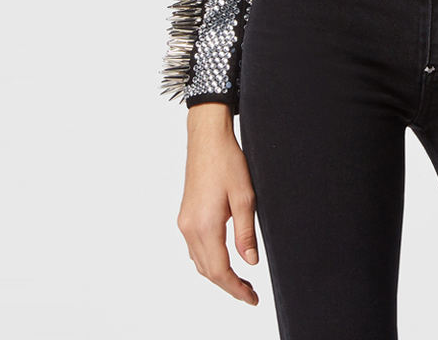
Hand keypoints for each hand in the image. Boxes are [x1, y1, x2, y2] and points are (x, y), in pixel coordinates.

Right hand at [177, 102, 259, 304]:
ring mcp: (184, 222)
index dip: (236, 289)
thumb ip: (246, 233)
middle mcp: (189, 228)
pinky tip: (223, 259)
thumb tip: (251, 262)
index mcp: (204, 225)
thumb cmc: (228, 162)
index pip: (219, 271)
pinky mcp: (185, 215)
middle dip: (228, 286)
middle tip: (250, 294)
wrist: (207, 139)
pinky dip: (208, 260)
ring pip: (199, 261)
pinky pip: (194, 248)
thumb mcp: (245, 197)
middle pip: (207, 270)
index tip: (252, 298)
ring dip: (218, 274)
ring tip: (240, 281)